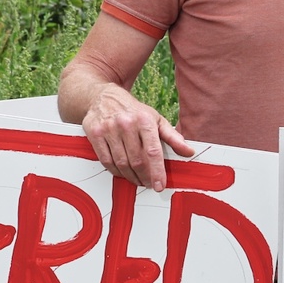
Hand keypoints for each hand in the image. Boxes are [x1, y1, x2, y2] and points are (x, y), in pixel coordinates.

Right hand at [80, 84, 195, 190]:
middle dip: (144, 177)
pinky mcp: (94, 134)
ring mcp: (108, 129)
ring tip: (137, 180)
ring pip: (121, 163)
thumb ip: (173, 137)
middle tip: (148, 184)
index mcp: (145, 120)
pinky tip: (123, 173)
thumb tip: (189, 152)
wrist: (104, 97)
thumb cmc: (135, 112)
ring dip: (130, 176)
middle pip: (137, 160)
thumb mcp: (156, 120)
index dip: (157, 171)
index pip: (153, 151)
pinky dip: (115, 171)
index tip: (159, 185)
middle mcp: (126, 124)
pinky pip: (106, 160)